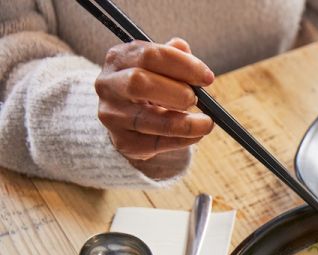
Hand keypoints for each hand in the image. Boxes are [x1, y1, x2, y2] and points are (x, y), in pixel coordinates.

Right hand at [96, 38, 214, 177]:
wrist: (131, 121)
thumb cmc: (151, 88)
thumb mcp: (159, 67)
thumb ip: (171, 55)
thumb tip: (183, 47)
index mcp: (119, 58)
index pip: (149, 55)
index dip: (183, 65)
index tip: (207, 78)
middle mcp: (109, 84)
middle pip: (138, 82)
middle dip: (175, 91)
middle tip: (196, 99)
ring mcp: (112, 114)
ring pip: (147, 118)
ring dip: (184, 122)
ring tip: (206, 123)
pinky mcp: (122, 141)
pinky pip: (155, 143)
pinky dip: (181, 140)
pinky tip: (196, 135)